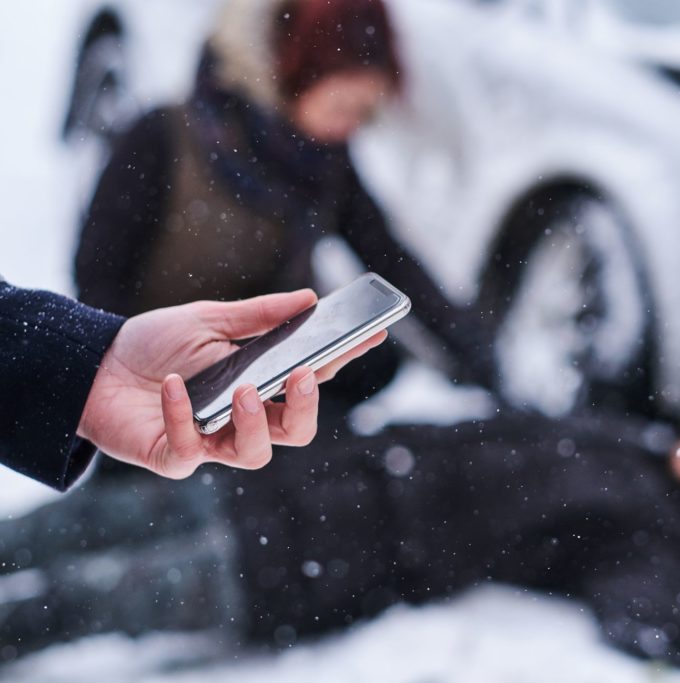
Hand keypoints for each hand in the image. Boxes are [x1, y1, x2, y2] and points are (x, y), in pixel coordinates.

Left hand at [77, 289, 385, 478]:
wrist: (93, 365)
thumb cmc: (155, 344)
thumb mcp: (209, 318)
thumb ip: (258, 315)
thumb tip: (309, 299)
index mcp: (262, 381)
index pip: (313, 374)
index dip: (345, 357)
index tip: (372, 333)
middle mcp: (245, 417)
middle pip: (295, 430)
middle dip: (305, 407)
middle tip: (302, 375)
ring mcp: (212, 441)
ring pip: (256, 453)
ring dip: (255, 423)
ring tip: (245, 390)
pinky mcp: (175, 456)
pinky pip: (190, 449)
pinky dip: (184, 417)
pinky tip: (176, 385)